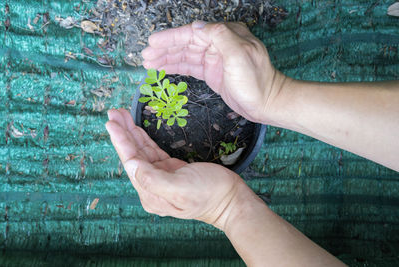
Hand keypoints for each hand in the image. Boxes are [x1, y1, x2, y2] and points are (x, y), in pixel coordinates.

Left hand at [105, 108, 244, 228]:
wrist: (230, 199)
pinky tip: (136, 129)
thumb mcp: (180, 188)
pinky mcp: (170, 169)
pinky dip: (144, 139)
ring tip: (121, 116)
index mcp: (150, 193)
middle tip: (114, 112)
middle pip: (133, 155)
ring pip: (141, 152)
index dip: (121, 141)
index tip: (111, 122)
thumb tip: (129, 164)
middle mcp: (151, 186)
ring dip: (131, 133)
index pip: (131, 163)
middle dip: (123, 133)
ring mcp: (161, 177)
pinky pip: (152, 151)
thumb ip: (152, 179)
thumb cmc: (208, 194)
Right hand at [141, 21, 287, 122]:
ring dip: (167, 58)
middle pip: (186, 43)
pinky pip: (190, 67)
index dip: (171, 38)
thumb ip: (220, 36)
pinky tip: (163, 69)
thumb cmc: (256, 81)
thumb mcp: (240, 55)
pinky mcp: (212, 72)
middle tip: (145, 56)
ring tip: (148, 63)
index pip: (193, 33)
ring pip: (186, 55)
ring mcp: (214, 59)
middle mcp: (218, 44)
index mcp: (225, 35)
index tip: (153, 43)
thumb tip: (198, 26)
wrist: (266, 103)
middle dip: (165, 49)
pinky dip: (176, 67)